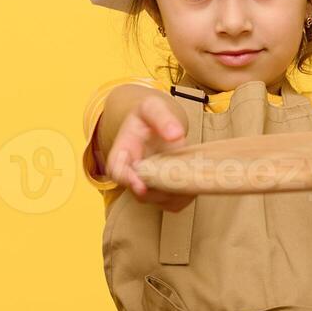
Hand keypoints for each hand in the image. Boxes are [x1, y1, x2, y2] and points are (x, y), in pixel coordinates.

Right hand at [105, 95, 197, 211]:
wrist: (157, 122)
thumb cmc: (150, 114)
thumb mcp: (152, 107)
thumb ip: (162, 118)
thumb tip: (176, 135)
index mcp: (122, 153)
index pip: (117, 172)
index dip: (128, 181)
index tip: (141, 186)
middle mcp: (132, 172)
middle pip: (139, 192)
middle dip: (158, 191)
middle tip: (178, 181)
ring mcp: (147, 184)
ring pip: (158, 201)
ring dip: (174, 195)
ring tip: (190, 179)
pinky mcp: (162, 190)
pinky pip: (172, 203)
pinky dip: (184, 198)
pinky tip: (194, 183)